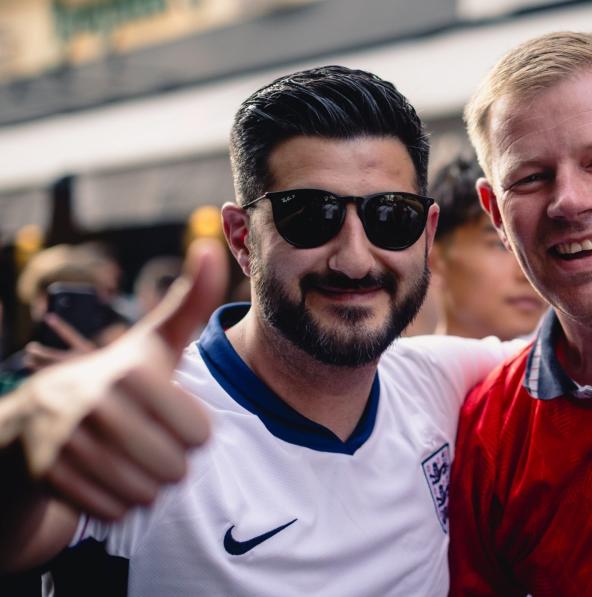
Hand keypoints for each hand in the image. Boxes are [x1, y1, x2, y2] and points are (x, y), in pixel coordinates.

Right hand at [0, 239, 227, 520]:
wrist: (38, 415)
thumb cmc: (117, 378)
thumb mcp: (153, 342)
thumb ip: (189, 302)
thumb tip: (209, 246)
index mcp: (133, 374)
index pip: (201, 437)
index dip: (192, 432)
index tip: (169, 415)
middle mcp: (96, 407)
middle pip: (176, 471)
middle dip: (170, 461)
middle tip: (148, 439)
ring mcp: (67, 443)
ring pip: (147, 496)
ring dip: (146, 484)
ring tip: (128, 456)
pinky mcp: (49, 477)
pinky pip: (115, 512)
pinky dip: (118, 502)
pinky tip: (104, 474)